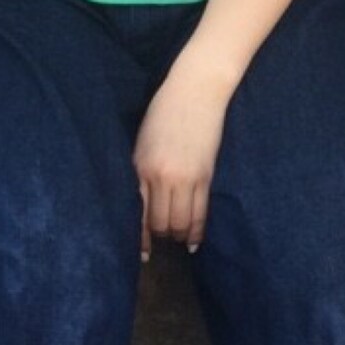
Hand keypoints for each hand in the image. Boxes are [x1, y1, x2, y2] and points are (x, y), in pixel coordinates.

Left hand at [133, 59, 232, 260]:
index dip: (140, 237)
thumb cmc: (164, 112)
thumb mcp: (142, 142)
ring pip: (180, 222)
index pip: (138, 213)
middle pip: (160, 223)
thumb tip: (141, 202)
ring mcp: (185, 178)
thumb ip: (141, 172)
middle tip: (160, 244)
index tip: (142, 253)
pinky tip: (193, 242)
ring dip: (178, 235)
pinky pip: (200, 213)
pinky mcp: (205, 176)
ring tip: (177, 240)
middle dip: (160, 237)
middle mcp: (161, 177)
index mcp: (141, 167)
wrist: (195, 91)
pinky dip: (196, 232)